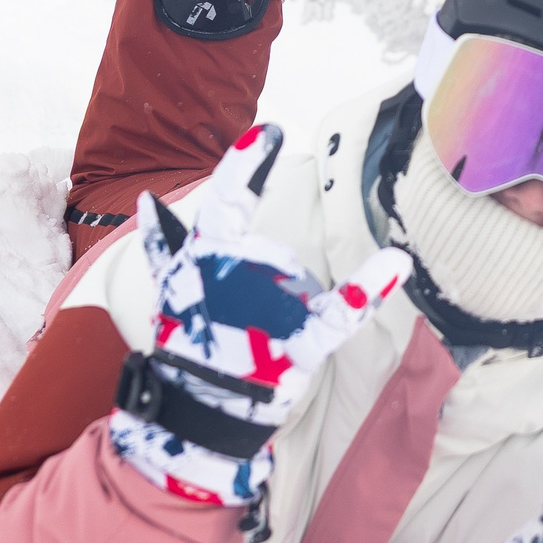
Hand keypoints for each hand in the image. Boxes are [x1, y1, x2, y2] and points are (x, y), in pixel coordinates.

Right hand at [109, 124, 411, 504]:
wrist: (195, 412)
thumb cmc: (188, 344)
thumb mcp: (171, 289)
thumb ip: (162, 244)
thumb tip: (145, 200)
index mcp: (206, 256)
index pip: (229, 199)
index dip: (248, 163)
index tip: (270, 131)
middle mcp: (237, 275)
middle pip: (273, 259)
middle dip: (261, 291)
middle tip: (233, 328)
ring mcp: (268, 310)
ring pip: (298, 288)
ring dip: (281, 314)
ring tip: (252, 345)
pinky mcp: (297, 344)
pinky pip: (339, 314)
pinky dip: (369, 289)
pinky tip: (398, 261)